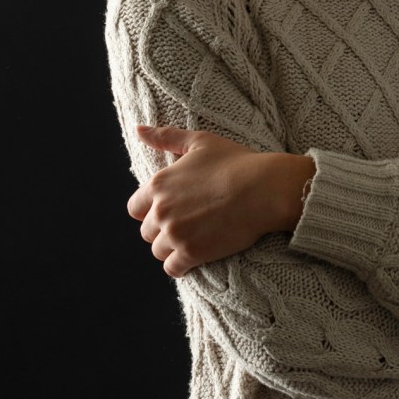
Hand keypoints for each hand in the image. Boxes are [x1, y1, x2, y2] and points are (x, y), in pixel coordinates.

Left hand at [127, 125, 314, 276]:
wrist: (263, 189)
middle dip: (163, 229)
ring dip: (172, 247)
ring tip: (194, 237)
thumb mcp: (199, 141)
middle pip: (146, 232)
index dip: (150, 209)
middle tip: (188, 222)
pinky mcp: (192, 253)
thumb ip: (165, 137)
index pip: (135, 208)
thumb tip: (138, 129)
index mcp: (159, 184)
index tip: (171, 208)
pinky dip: (181, 265)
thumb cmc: (235, 162)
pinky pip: (173, 268)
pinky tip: (196, 254)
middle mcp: (161, 210)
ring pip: (158, 251)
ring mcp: (175, 234)